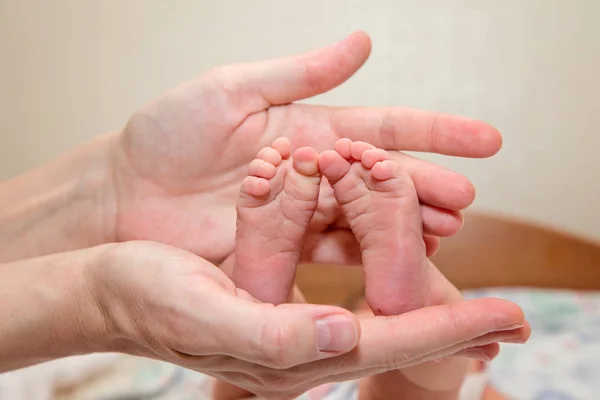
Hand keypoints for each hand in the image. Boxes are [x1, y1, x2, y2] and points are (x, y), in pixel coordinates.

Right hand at [90, 241, 526, 398]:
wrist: (109, 286)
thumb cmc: (147, 300)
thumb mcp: (206, 314)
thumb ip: (273, 335)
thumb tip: (343, 335)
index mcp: (290, 352)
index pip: (387, 343)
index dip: (448, 331)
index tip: (505, 319)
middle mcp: (299, 342)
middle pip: (393, 333)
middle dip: (450, 323)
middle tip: (507, 316)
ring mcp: (290, 322)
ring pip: (372, 307)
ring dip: (420, 296)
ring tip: (469, 293)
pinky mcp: (277, 295)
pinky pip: (340, 285)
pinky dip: (377, 270)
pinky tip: (398, 262)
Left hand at [110, 31, 501, 264]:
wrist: (122, 194)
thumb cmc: (167, 134)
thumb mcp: (233, 90)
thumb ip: (300, 75)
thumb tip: (362, 42)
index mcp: (305, 129)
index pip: (382, 128)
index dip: (434, 132)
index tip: (483, 139)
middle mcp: (310, 171)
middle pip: (381, 179)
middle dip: (427, 185)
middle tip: (469, 197)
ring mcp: (298, 212)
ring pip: (364, 218)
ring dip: (406, 225)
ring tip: (447, 232)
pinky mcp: (280, 248)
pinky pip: (331, 251)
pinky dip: (366, 254)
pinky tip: (397, 258)